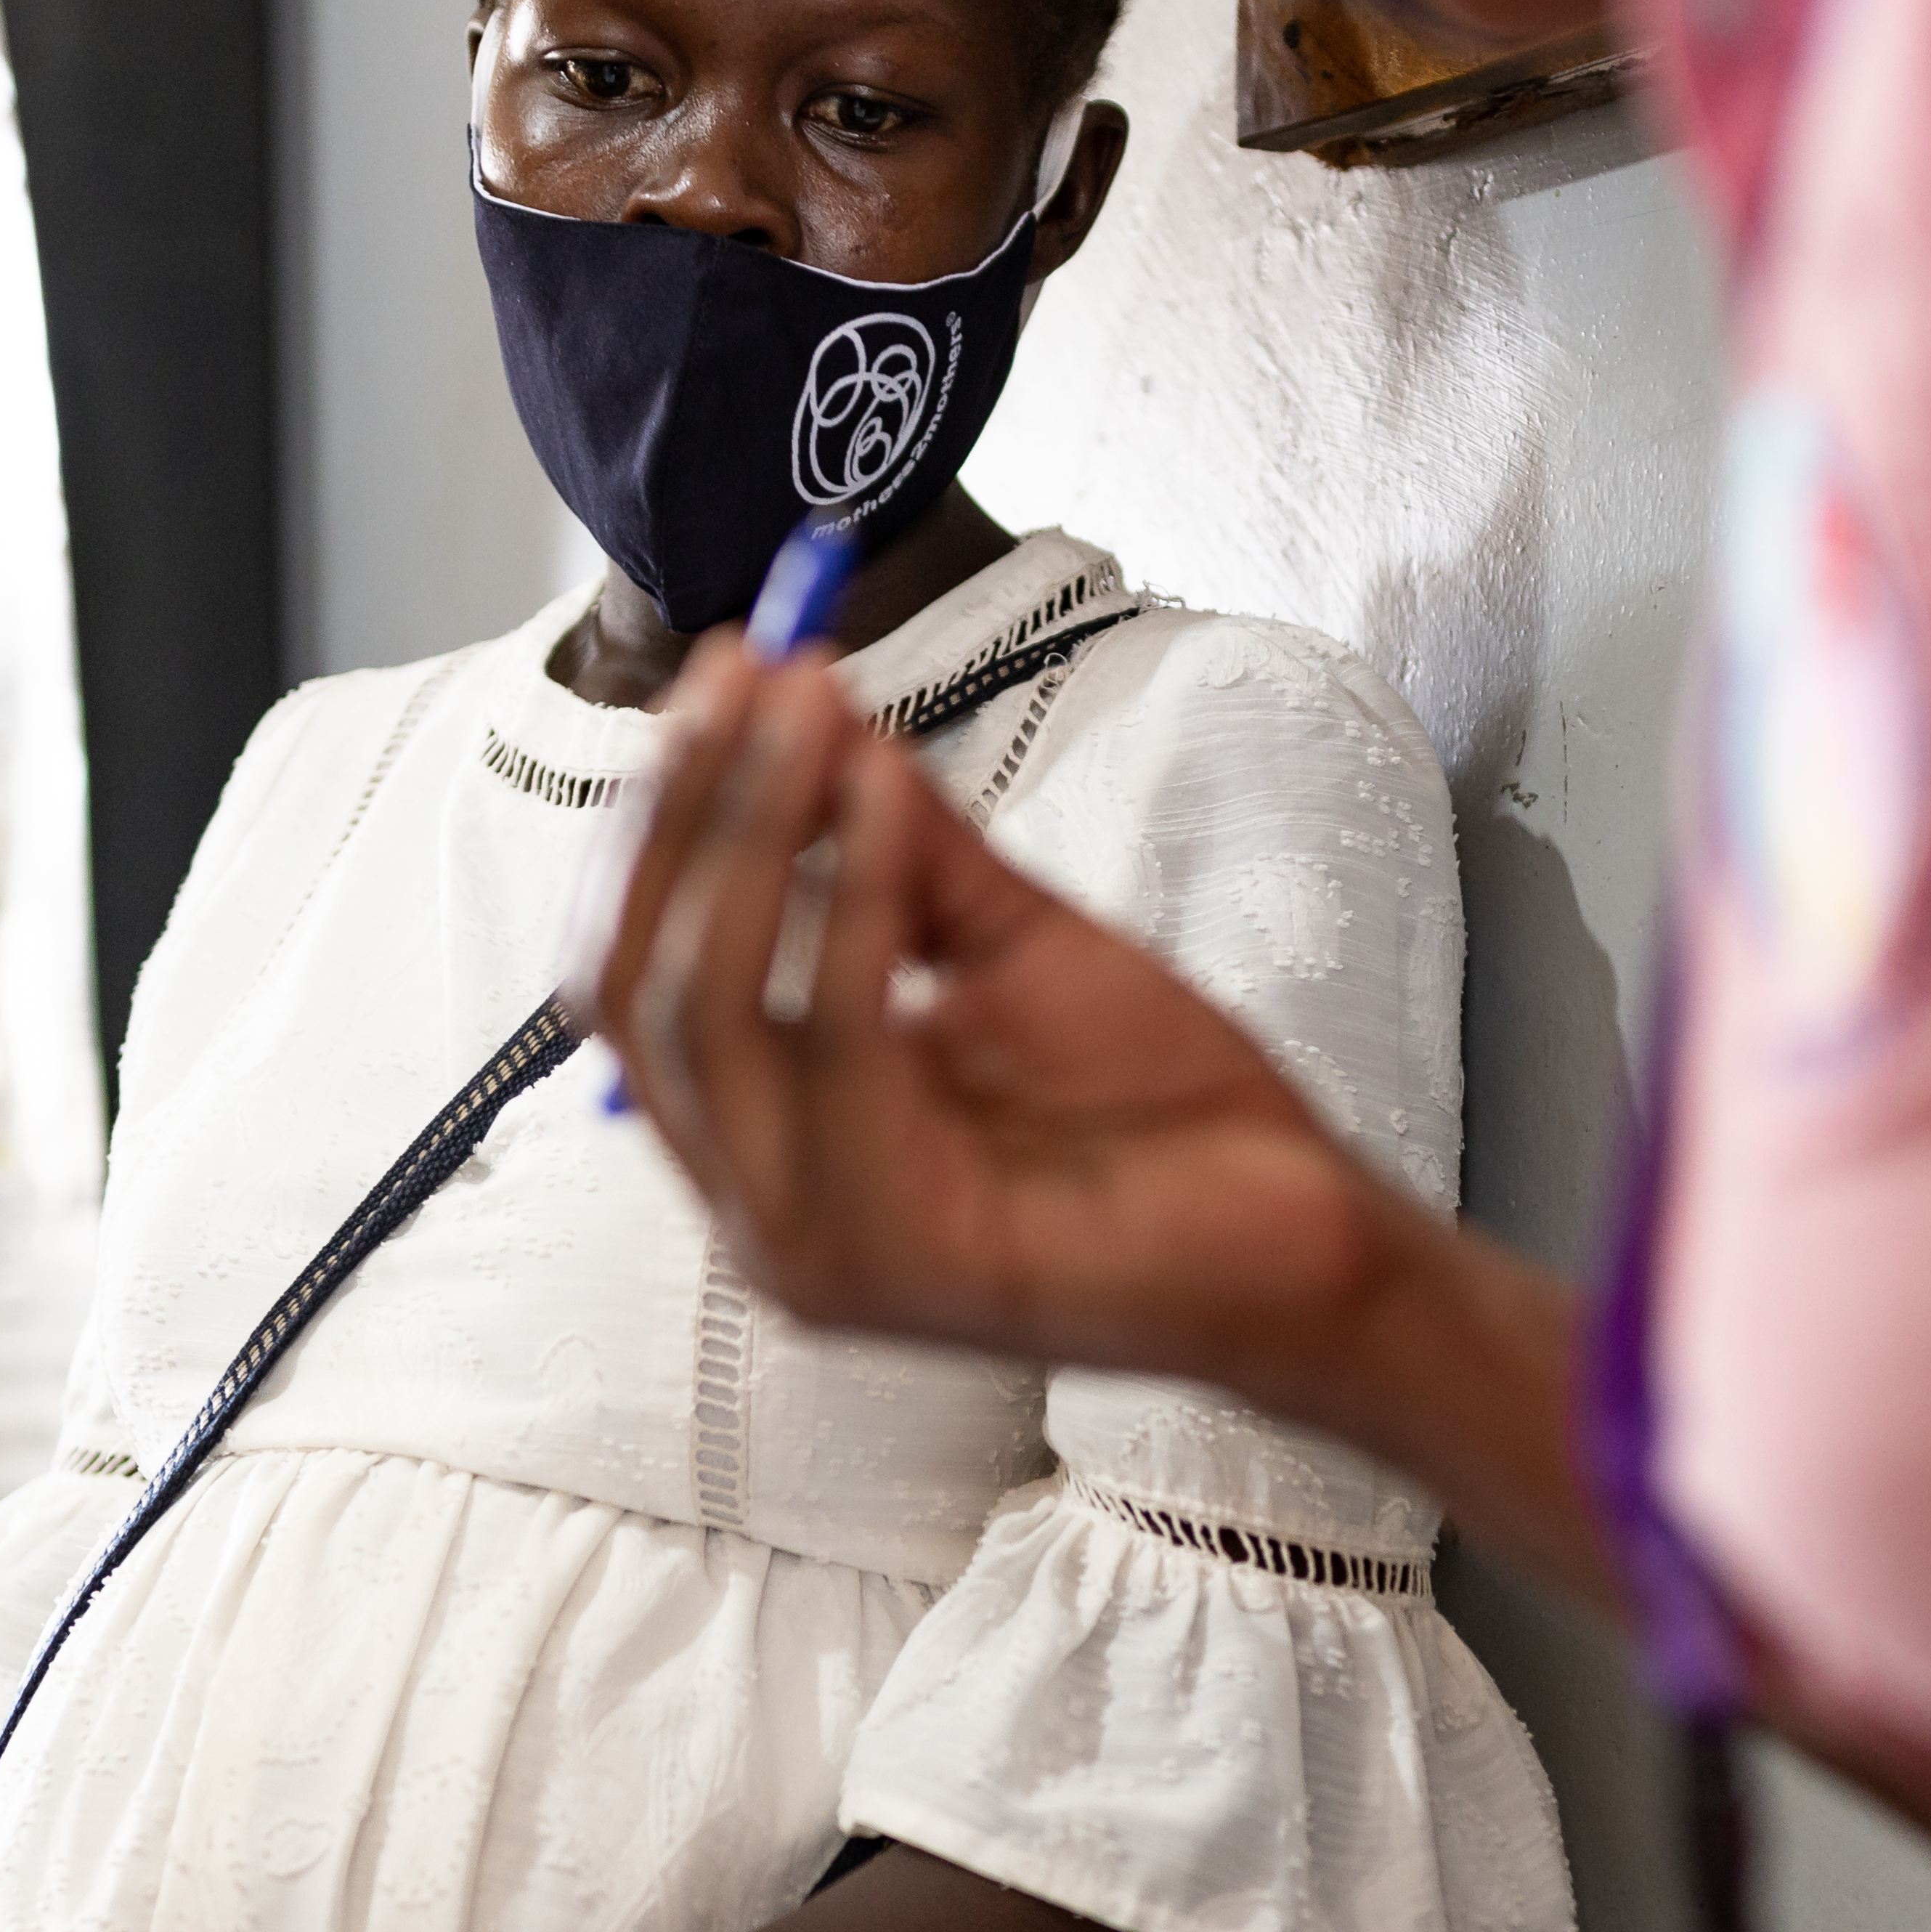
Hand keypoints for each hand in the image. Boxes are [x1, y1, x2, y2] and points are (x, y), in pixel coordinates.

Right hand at [578, 651, 1405, 1408]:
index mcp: (762, 1138)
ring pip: (705, 1011)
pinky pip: (838, 1044)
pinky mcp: (894, 1257)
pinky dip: (852, 900)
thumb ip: (906, 848)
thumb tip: (818, 705)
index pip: (629, 970)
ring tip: (812, 710)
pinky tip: (883, 795)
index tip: (724, 675)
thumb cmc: (1160, 1110)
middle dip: (678, 811)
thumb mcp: (1009, 944)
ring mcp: (811, 1244)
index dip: (656, 818)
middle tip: (746, 674)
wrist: (1301, 1241)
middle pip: (631, 986)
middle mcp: (757, 1204)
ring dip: (751, 834)